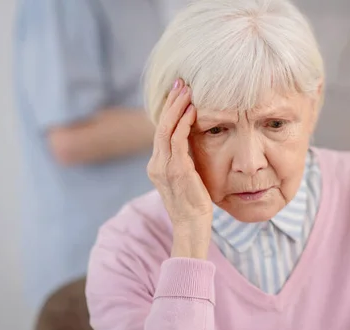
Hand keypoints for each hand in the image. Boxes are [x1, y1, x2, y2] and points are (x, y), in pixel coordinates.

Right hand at [147, 79, 212, 257]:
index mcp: (157, 166)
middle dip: (171, 102)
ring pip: (167, 129)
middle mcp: (156, 165)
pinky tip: (192, 111)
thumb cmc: (193, 206)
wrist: (191, 228)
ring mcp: (164, 168)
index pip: (161, 132)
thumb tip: (193, 145)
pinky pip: (178, 141)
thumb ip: (184, 162)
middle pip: (161, 126)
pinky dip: (184, 123)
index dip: (169, 111)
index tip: (178, 93)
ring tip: (187, 91)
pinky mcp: (177, 171)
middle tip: (181, 83)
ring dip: (177, 108)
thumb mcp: (186, 180)